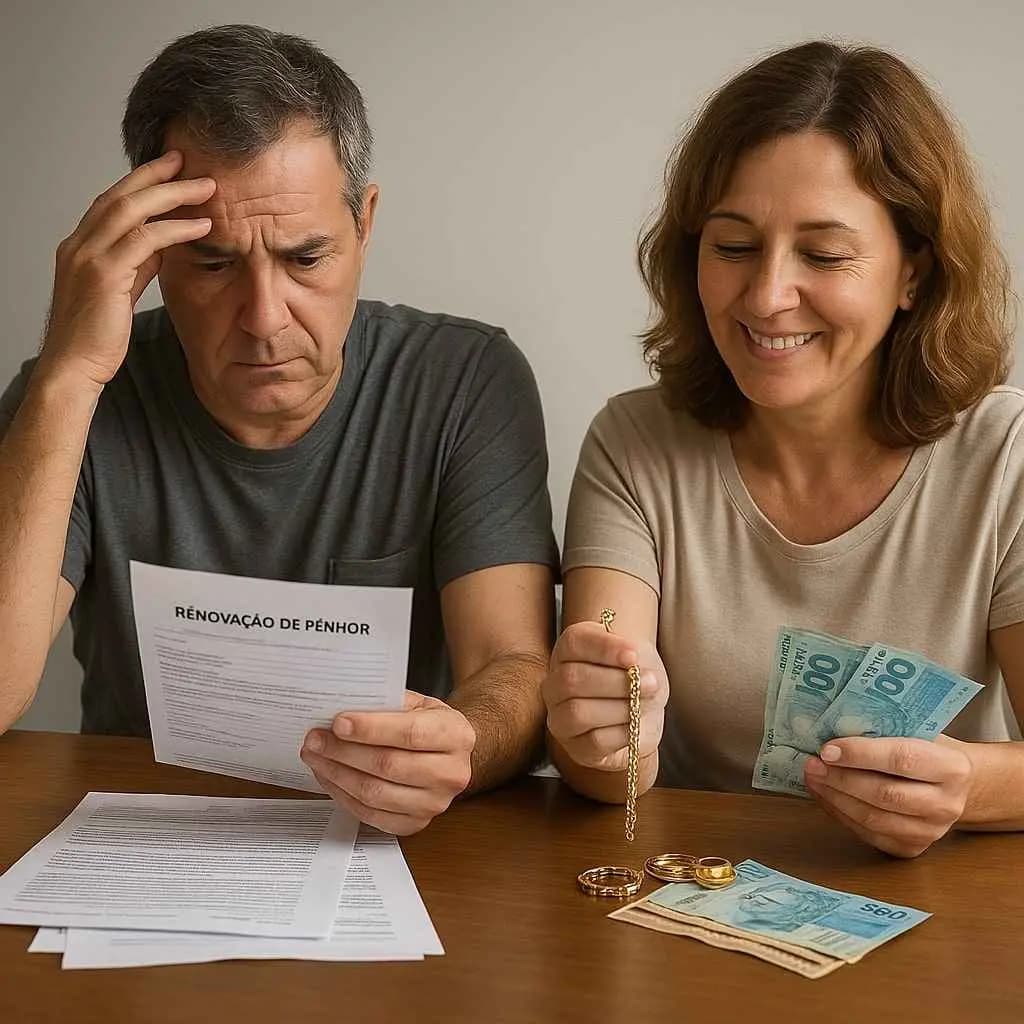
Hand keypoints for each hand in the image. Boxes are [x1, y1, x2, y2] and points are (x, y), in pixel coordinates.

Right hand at [39, 150, 214, 389]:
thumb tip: (164, 246)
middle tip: (187, 161)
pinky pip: (144, 240)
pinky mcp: (104, 275)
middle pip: (120, 195)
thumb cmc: (98, 337)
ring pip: (131, 209)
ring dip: (172, 194)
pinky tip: (200, 225)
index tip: (170, 168)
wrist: (74, 367)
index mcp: (80, 246)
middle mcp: (79, 244)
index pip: (112, 201)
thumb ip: (138, 265)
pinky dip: (175, 228)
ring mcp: (87, 257)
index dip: (141, 182)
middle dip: (156, 174)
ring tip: (204, 188)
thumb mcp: (121, 291)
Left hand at [300, 690, 475, 835]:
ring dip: (337, 774)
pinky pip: (370, 815)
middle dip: (344, 752)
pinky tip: (328, 776)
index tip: (337, 723)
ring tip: (314, 756)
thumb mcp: (418, 703)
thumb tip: (342, 708)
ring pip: (375, 793)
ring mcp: (435, 804)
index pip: (410, 734)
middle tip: (314, 739)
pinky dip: (343, 795)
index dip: (371, 729)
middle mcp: (451, 773)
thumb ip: (387, 703)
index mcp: (456, 735)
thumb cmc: (428, 724)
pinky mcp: (415, 824)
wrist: (449, 754)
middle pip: (388, 766)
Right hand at [543, 620, 667, 771]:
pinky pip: (594, 741)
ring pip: (578, 712)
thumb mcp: (638, 656)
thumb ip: (632, 655)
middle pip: (573, 679)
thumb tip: (632, 663)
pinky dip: (621, 732)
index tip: (634, 655)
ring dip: (620, 708)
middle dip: (615, 682)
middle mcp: (555, 683)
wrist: (645, 711)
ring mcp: (560, 718)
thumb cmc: (635, 676)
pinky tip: (635, 725)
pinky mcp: (576, 747)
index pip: (574, 642)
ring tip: (645, 704)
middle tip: (650, 683)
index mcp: (568, 651)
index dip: (604, 648)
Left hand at [804, 735, 973, 857]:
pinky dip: (840, 814)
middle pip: (885, 794)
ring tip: (813, 778)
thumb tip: (831, 728)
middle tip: (812, 764)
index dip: (861, 754)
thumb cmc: (928, 751)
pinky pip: (869, 835)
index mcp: (952, 767)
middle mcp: (946, 804)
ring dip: (835, 798)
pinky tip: (824, 795)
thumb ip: (885, 731)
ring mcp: (931, 831)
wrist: (960, 786)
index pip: (902, 760)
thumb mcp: (919, 732)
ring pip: (874, 819)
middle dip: (841, 779)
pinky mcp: (913, 848)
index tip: (827, 749)